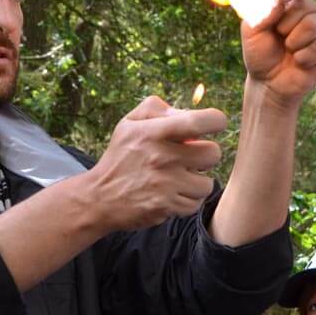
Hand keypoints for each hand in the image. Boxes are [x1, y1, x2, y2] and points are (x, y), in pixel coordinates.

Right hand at [81, 96, 225, 231]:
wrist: (99, 198)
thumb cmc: (119, 157)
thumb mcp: (128, 123)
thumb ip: (156, 108)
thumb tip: (185, 112)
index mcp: (153, 132)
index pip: (199, 121)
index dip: (216, 121)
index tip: (213, 124)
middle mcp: (161, 157)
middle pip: (213, 153)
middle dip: (205, 155)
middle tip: (190, 158)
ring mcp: (165, 184)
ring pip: (207, 183)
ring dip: (196, 182)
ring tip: (179, 179)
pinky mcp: (166, 206)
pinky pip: (195, 203)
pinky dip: (187, 200)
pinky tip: (172, 194)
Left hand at [240, 0, 315, 106]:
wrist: (267, 83)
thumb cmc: (260, 53)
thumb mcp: (252, 30)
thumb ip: (261, 11)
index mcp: (291, 3)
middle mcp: (310, 13)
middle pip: (308, 4)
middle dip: (286, 23)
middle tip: (279, 36)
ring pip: (314, 23)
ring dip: (294, 40)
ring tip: (288, 50)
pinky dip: (304, 56)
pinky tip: (298, 62)